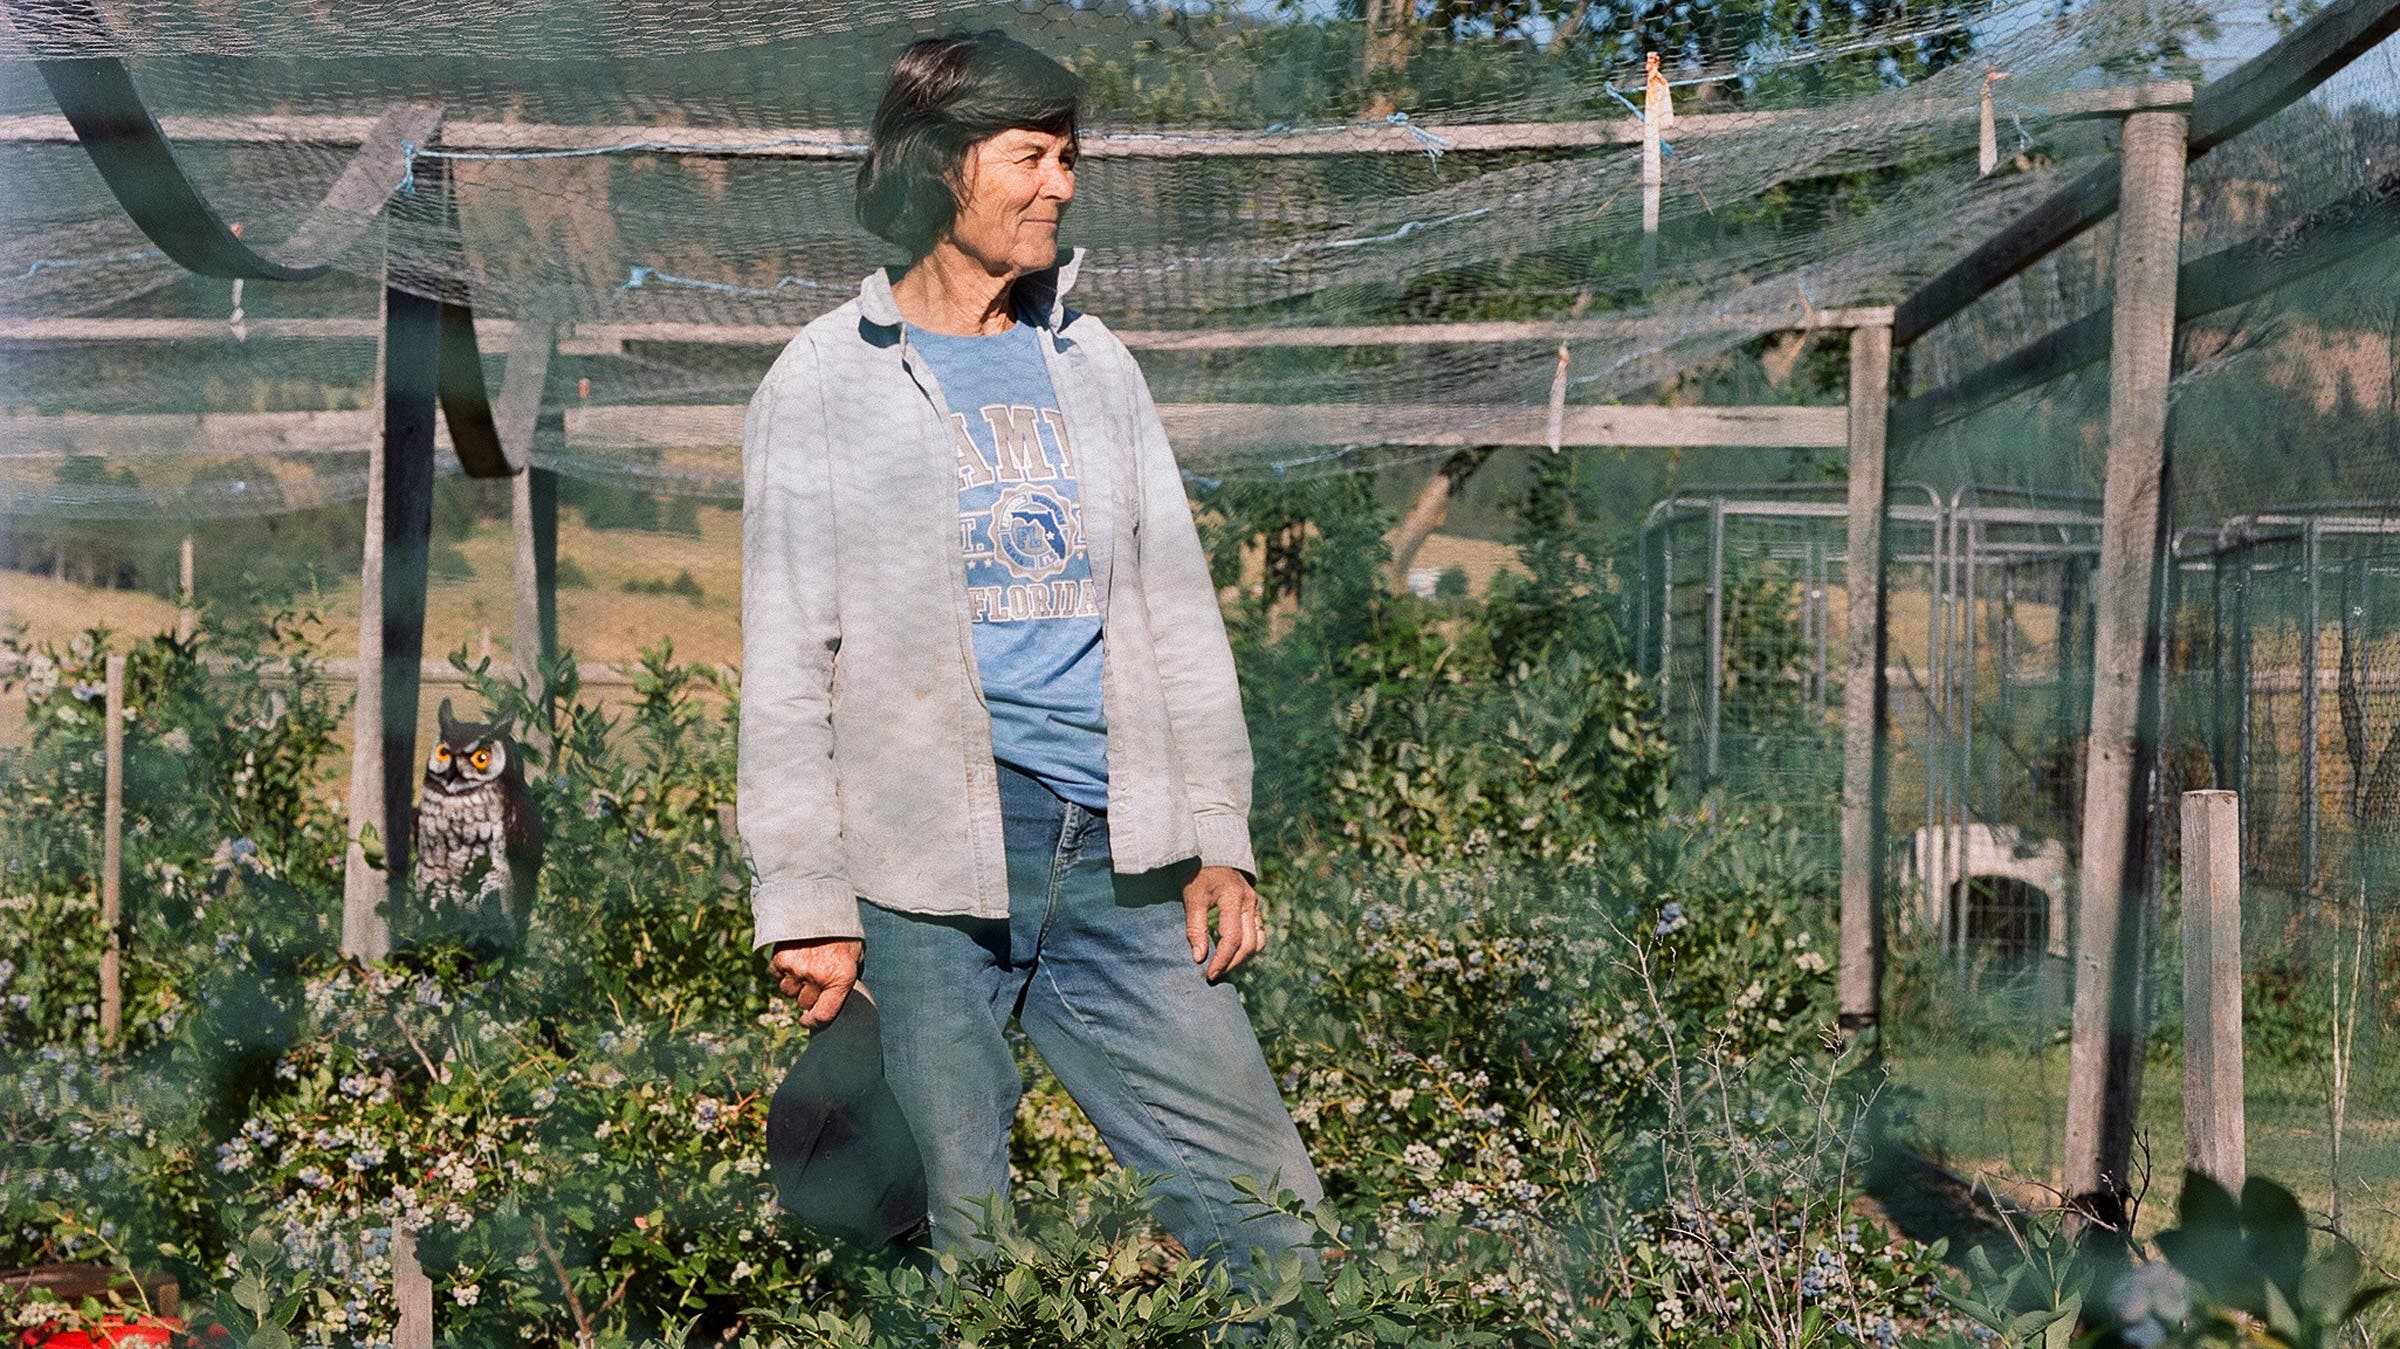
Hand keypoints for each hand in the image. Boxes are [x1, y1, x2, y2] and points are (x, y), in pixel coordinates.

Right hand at [769, 937, 863, 1029]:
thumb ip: (844, 979)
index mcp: (840, 978)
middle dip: (809, 995)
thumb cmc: (843, 932)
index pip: (823, 1014)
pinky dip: (782, 970)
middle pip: (804, 1002)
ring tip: (804, 965)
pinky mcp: (780, 957)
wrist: (823, 902)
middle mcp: (817, 976)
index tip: (809, 1020)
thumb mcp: (855, 956)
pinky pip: (777, 975)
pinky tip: (793, 957)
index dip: (815, 1021)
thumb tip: (831, 1000)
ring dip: (794, 983)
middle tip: (814, 980)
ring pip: (788, 990)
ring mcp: (797, 967)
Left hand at [1183, 865, 1264, 980]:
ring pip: (1258, 941)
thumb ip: (1195, 928)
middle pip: (1249, 944)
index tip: (1209, 974)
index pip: (1232, 939)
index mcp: (1234, 898)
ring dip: (1243, 958)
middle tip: (1214, 975)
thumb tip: (1199, 958)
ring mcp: (1255, 904)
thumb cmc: (1198, 873)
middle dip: (1232, 963)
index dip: (1221, 960)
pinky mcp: (1254, 907)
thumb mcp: (1192, 897)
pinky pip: (1259, 933)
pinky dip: (1248, 947)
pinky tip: (1232, 954)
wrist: (1210, 851)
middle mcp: (1250, 902)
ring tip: (1224, 966)